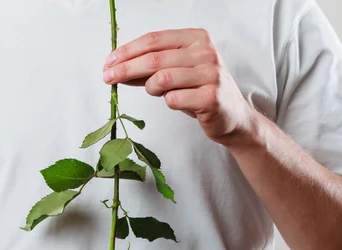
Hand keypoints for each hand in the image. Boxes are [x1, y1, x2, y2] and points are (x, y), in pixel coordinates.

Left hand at [103, 28, 256, 143]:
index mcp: (198, 38)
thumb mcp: (180, 72)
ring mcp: (211, 75)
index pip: (154, 40)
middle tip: (108, 78)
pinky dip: (169, 102)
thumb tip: (118, 67)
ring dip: (150, 88)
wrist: (234, 118)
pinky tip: (179, 102)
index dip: (127, 51)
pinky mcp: (211, 98)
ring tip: (155, 92)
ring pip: (161, 79)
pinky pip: (173, 99)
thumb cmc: (203, 92)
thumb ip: (154, 67)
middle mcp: (207, 53)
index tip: (109, 62)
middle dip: (125, 69)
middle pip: (154, 59)